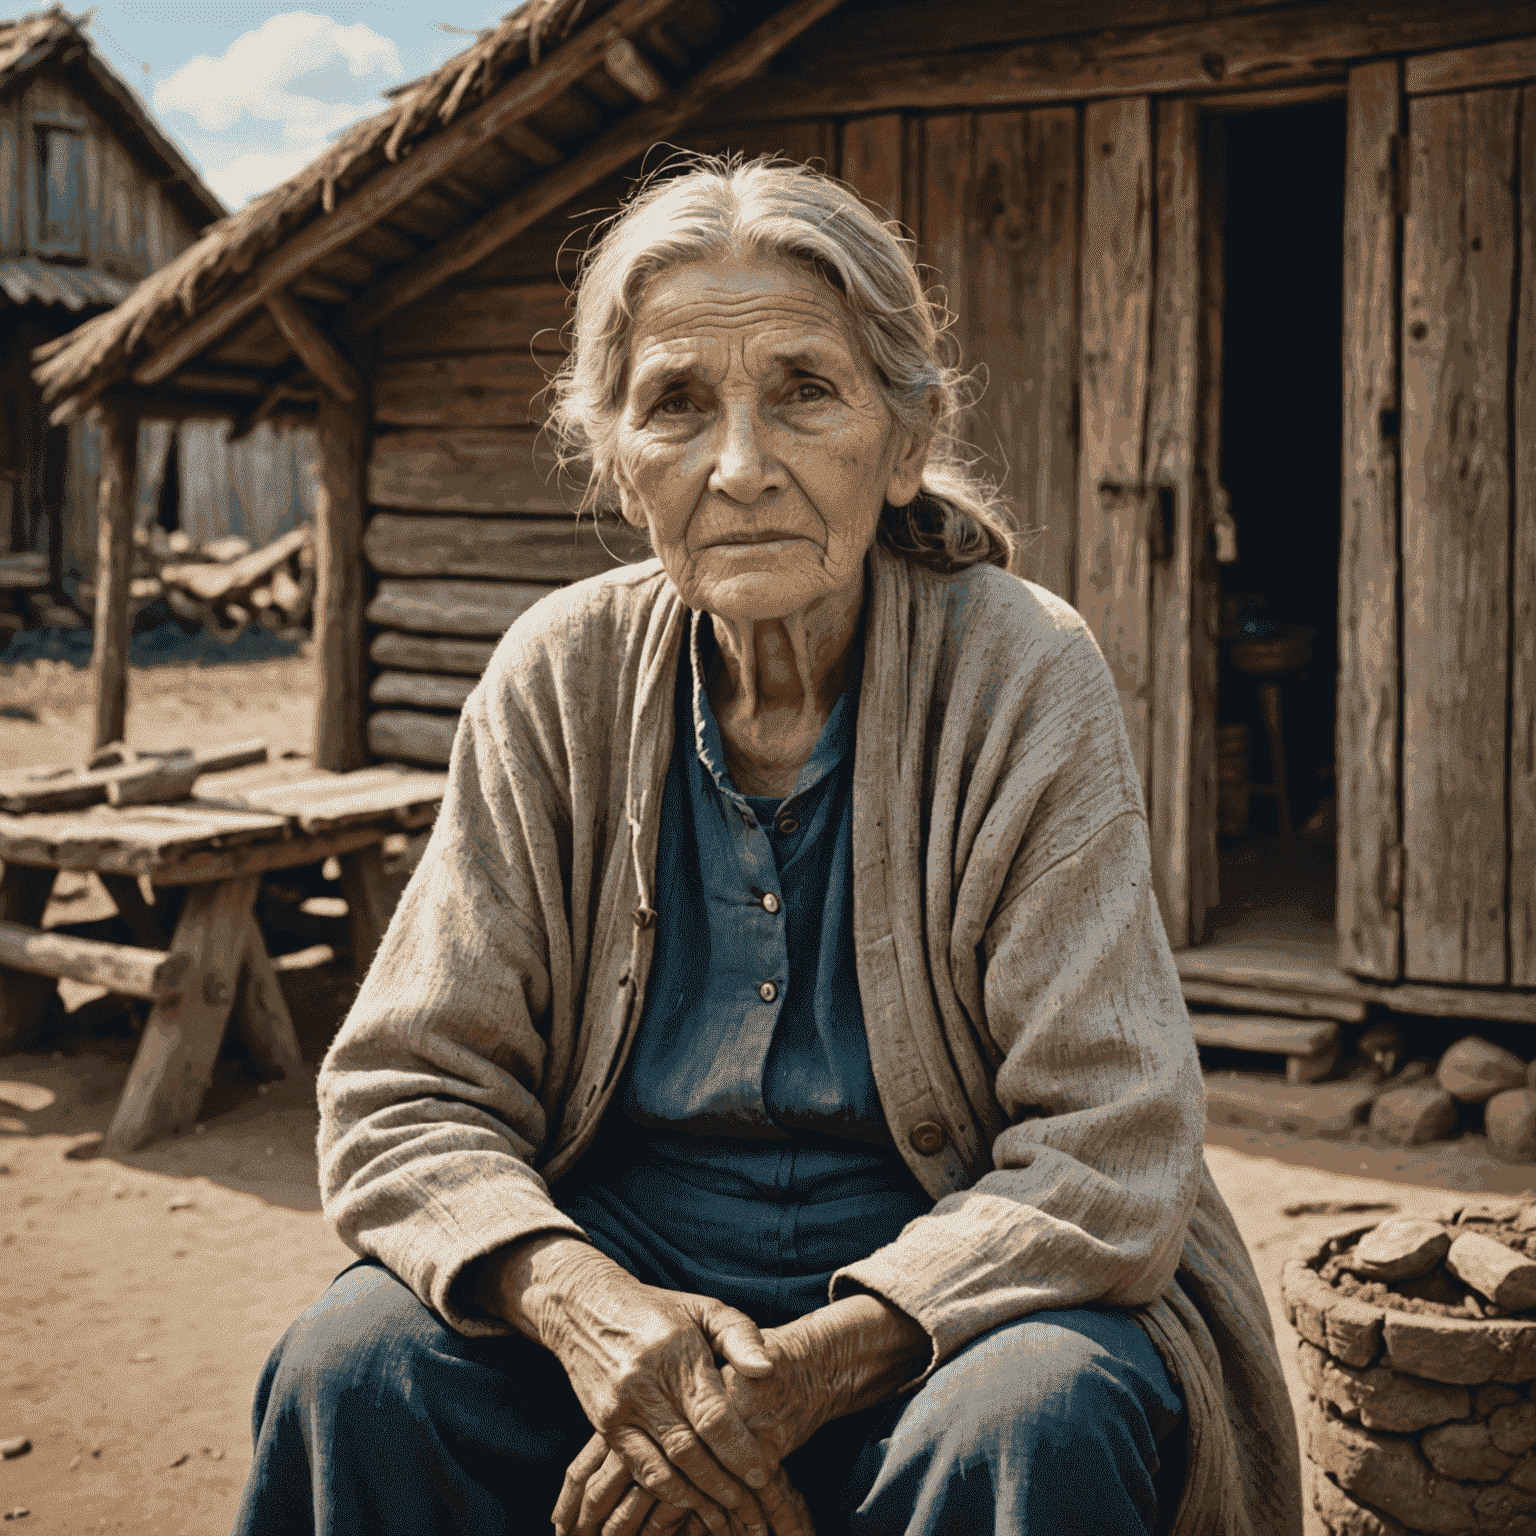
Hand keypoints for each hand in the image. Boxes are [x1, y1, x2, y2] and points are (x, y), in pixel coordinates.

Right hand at [472, 1237, 783, 1533]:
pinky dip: (660, 1488)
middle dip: (720, 1482)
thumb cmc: (659, 1310)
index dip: (738, 1450)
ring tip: (720, 1511)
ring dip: (692, 1495)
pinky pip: (634, 1466)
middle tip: (748, 1503)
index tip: (762, 1471)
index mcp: (677, 1352)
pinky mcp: (603, 1423)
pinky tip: (684, 1498)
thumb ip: (740, 1336)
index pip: (712, 1415)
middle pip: (687, 1449)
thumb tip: (766, 1370)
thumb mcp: (704, 1308)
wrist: (585, 1307)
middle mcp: (645, 1383)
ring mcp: (621, 1406)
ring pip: (659, 1466)